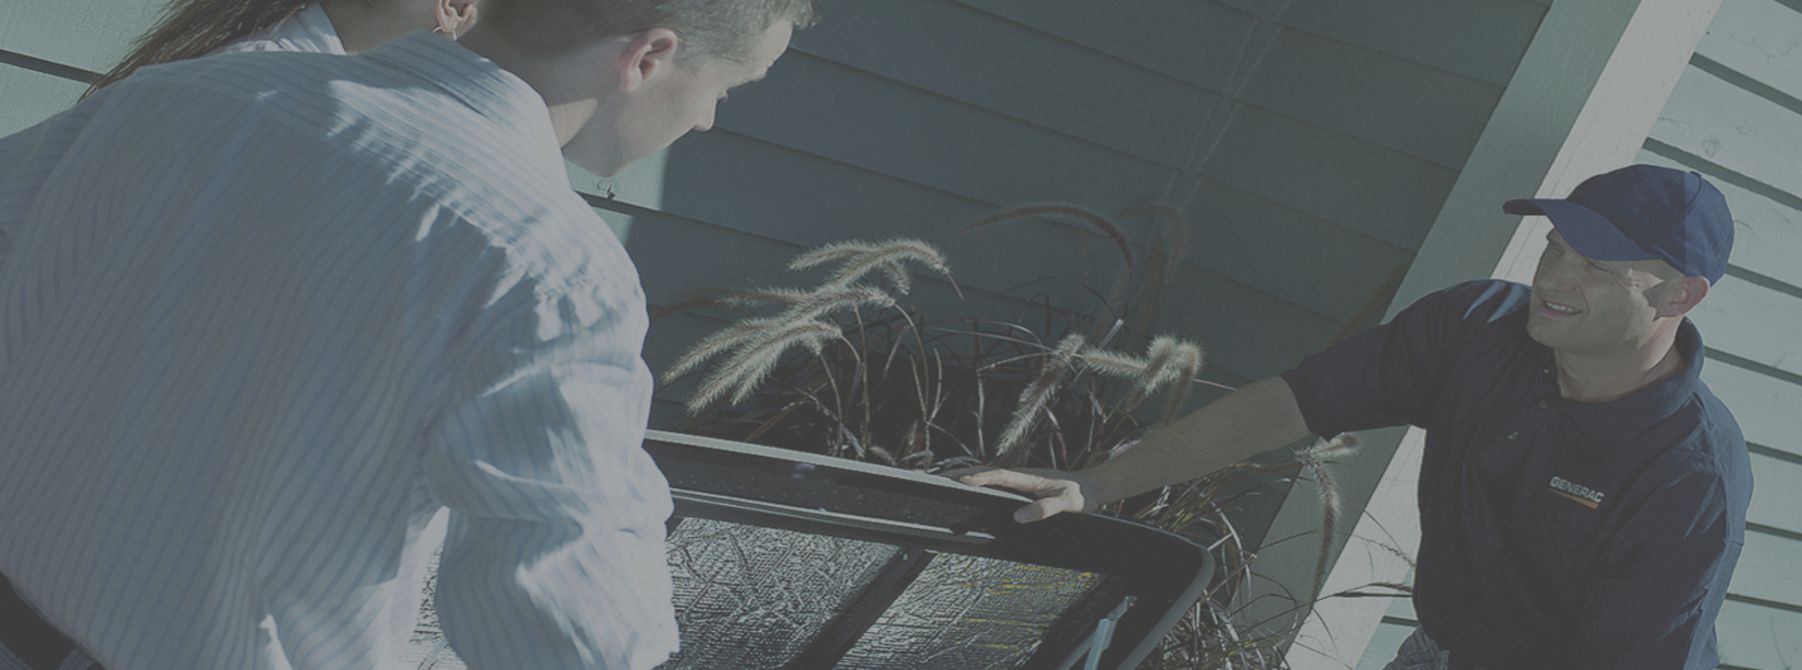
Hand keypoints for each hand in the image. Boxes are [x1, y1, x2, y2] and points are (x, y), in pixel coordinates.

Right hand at [946, 467, 1100, 522]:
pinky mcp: (1025, 486)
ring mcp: (1023, 480)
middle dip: (963, 473)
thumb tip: (1018, 517)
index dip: (980, 478)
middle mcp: (1023, 476)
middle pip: (988, 472)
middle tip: (940, 478)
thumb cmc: (1083, 494)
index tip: (961, 481)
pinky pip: (998, 482)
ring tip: (948, 481)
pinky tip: (975, 488)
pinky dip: (982, 482)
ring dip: (970, 476)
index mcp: (1030, 478)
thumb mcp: (1068, 503)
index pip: (999, 476)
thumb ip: (1045, 509)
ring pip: (991, 476)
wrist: (1095, 486)